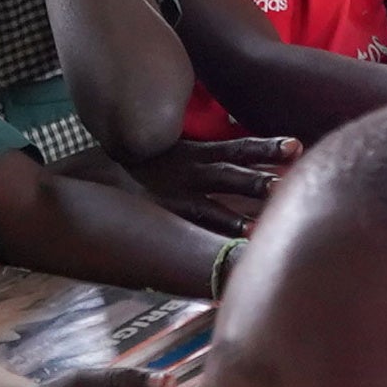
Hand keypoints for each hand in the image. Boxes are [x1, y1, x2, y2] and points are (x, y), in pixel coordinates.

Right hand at [126, 136, 300, 232]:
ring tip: (274, 203)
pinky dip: (220, 233)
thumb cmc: (137, 167)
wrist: (90, 178)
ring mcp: (178, 194)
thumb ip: (205, 157)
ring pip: (217, 199)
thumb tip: (240, 160)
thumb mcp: (173, 153)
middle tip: (295, 166)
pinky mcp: (165, 214)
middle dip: (264, 169)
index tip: (297, 146)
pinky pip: (197, 225)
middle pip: (234, 169)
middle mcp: (191, 171)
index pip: (239, 148)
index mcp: (196, 153)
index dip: (267, 147)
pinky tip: (243, 240)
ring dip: (245, 201)